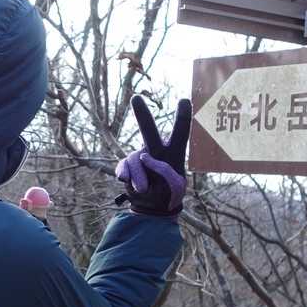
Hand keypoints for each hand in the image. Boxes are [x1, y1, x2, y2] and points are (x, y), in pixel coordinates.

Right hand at [115, 96, 190, 215]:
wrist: (153, 208)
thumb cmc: (170, 195)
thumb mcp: (175, 188)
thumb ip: (164, 172)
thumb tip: (142, 159)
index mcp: (174, 153)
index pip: (180, 132)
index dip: (182, 116)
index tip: (184, 99)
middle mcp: (156, 150)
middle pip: (148, 130)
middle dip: (142, 114)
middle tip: (135, 98)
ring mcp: (140, 157)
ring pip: (134, 159)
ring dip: (138, 177)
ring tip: (144, 189)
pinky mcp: (127, 167)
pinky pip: (123, 166)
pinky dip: (125, 174)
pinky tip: (125, 180)